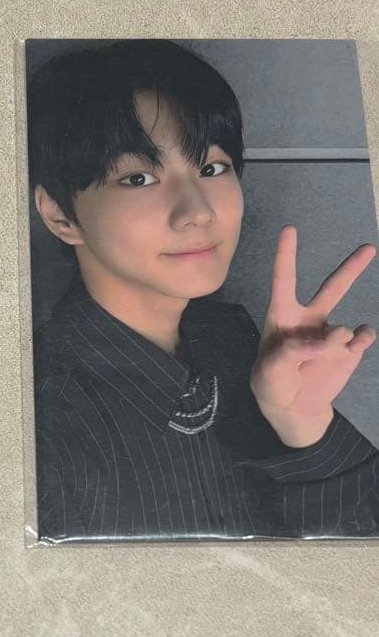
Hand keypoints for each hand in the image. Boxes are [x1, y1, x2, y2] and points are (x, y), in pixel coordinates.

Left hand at [250, 225, 375, 446]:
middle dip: (351, 267)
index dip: (286, 254)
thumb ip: (292, 352)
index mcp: (282, 316)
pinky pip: (362, 337)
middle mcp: (310, 319)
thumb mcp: (268, 370)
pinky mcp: (349, 349)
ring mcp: (331, 333)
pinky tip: (350, 348)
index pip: (284, 279)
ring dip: (332, 343)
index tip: (289, 228)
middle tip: (368, 248)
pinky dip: (358, 342)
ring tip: (319, 357)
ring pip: (343, 327)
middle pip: (333, 287)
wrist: (293, 408)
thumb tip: (328, 338)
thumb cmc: (272, 384)